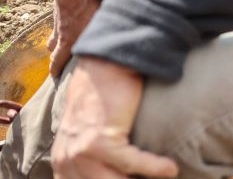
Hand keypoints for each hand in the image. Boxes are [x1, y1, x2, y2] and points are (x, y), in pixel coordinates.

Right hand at [49, 0, 101, 77]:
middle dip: (55, 54)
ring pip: (54, 32)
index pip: (56, 60)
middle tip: (60, 58)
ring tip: (67, 39)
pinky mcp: (59, 8)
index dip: (55, 69)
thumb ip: (103, 38)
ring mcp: (57, 19)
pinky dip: (64, 22)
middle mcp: (59, 31)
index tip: (54, 75)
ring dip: (58, 37)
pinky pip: (59, 20)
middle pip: (52, 47)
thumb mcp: (99, 26)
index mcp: (66, 40)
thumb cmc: (88, 6)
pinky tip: (74, 19)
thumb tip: (117, 47)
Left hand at [52, 58, 177, 178]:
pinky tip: (170, 168)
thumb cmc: (104, 94)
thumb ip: (89, 153)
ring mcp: (81, 152)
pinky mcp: (100, 140)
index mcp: (62, 161)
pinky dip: (154, 166)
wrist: (106, 64)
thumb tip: (113, 169)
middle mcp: (67, 160)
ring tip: (169, 174)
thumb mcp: (85, 130)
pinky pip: (131, 162)